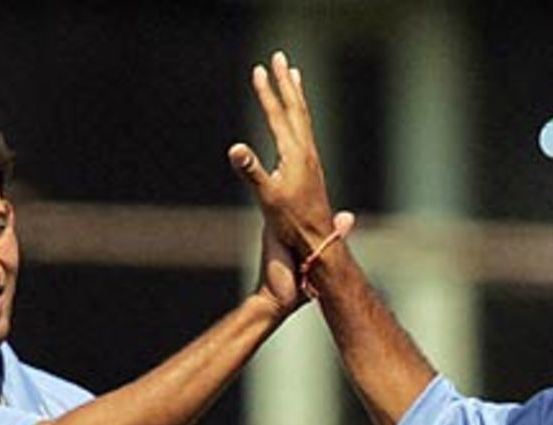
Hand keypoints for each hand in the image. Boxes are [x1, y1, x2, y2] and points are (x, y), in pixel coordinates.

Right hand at [229, 50, 338, 255]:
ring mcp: (311, 159)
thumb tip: (235, 149)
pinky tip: (297, 116)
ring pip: (303, 117)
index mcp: (294, 154)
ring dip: (296, 94)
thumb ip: (250, 170)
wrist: (317, 240)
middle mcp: (306, 151)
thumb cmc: (291, 222)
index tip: (258, 69)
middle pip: (295, 108)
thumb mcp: (266, 197)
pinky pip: (306, 131)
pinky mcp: (312, 167)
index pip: (277, 115)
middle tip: (279, 57)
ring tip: (293, 75)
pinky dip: (300, 114)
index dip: (266, 92)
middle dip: (285, 82)